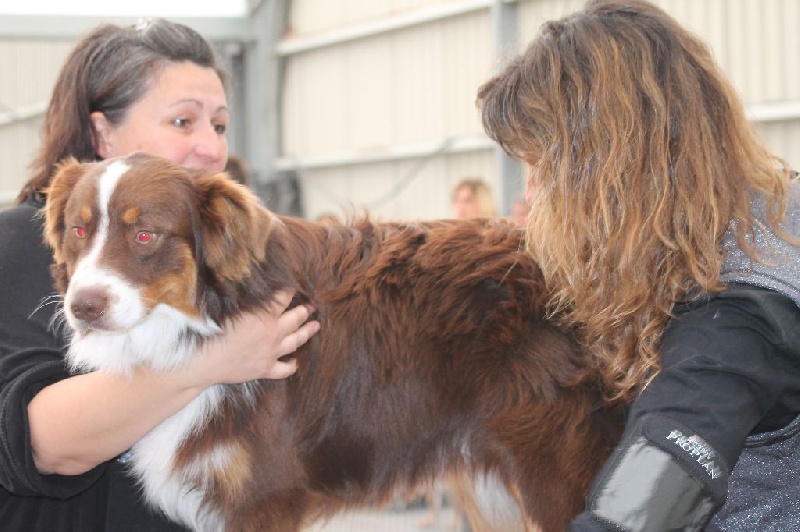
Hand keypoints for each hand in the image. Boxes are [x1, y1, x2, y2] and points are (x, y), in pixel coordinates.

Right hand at [192, 289, 319, 385]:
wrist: (207, 361)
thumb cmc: (213, 332)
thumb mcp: (232, 310)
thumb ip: (249, 302)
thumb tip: (258, 291)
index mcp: (265, 316)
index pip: (284, 298)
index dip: (290, 290)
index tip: (294, 286)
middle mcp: (273, 333)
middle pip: (297, 318)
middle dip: (306, 310)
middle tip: (311, 306)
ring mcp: (272, 352)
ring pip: (296, 341)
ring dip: (307, 332)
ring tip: (315, 326)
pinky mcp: (266, 369)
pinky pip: (284, 369)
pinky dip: (291, 365)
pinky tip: (295, 362)